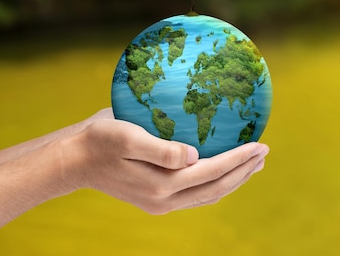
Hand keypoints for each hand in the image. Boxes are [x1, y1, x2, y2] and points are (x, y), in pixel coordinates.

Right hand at [66, 108, 268, 213]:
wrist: (74, 159)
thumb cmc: (99, 140)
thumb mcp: (128, 137)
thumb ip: (162, 149)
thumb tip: (195, 157)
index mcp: (162, 185)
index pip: (212, 172)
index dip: (239, 159)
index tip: (260, 144)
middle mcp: (165, 199)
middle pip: (217, 188)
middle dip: (244, 171)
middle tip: (265, 152)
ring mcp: (161, 202)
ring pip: (208, 194)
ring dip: (233, 179)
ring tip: (253, 163)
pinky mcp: (156, 198)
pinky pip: (195, 193)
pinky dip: (215, 182)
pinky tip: (221, 169)